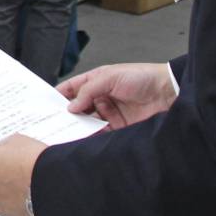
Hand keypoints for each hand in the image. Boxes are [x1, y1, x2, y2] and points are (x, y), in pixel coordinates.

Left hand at [0, 134, 45, 215]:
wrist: (55, 186)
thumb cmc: (33, 161)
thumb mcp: (15, 141)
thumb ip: (1, 149)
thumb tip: (1, 155)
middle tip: (9, 169)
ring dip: (2, 190)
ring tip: (23, 182)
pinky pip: (7, 207)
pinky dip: (14, 202)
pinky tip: (30, 193)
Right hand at [56, 62, 178, 128]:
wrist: (169, 93)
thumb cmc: (143, 77)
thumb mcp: (110, 77)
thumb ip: (88, 91)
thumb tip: (71, 106)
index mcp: (97, 81)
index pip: (73, 88)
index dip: (60, 95)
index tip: (46, 104)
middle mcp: (101, 98)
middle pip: (78, 108)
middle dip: (67, 114)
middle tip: (53, 122)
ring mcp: (110, 113)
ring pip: (88, 122)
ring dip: (79, 127)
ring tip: (66, 132)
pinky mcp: (119, 127)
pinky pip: (101, 134)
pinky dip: (92, 137)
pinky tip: (84, 139)